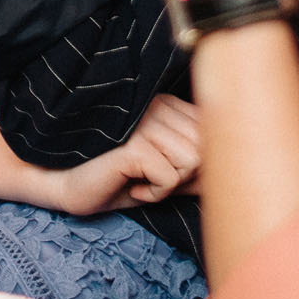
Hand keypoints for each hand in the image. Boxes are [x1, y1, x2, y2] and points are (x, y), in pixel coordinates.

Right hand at [46, 95, 201, 214]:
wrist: (65, 184)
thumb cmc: (114, 180)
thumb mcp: (162, 176)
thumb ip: (195, 170)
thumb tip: (233, 175)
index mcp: (167, 106)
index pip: (211, 135)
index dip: (198, 166)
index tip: (167, 175)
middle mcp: (157, 106)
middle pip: (206, 150)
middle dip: (185, 177)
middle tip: (153, 181)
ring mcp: (144, 122)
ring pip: (192, 162)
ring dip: (169, 185)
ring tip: (141, 181)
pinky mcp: (132, 143)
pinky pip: (169, 177)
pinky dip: (154, 192)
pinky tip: (131, 186)